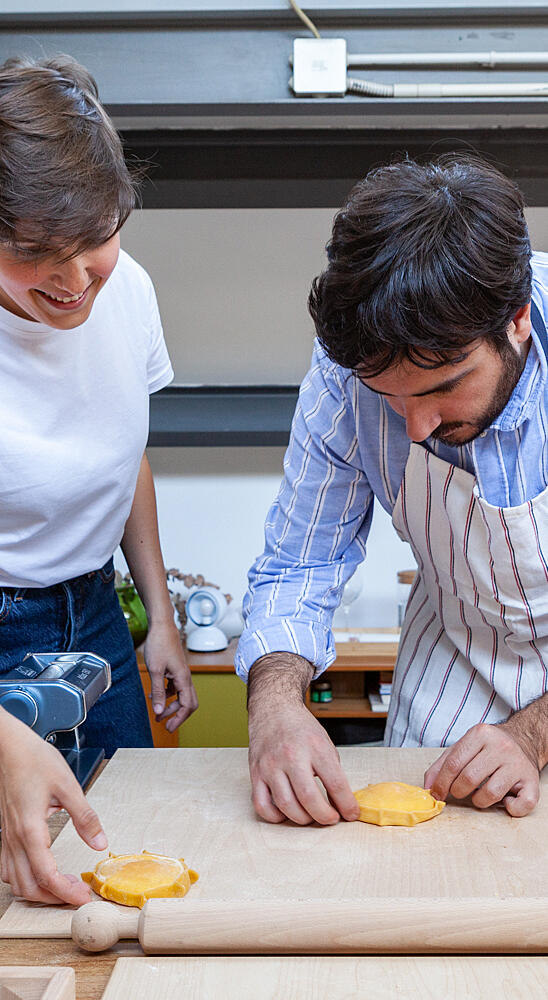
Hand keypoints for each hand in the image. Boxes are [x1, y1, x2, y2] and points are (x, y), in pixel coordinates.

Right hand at [0, 709, 106, 903]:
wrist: (9, 747)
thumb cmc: (35, 760)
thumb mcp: (68, 785)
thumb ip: (85, 817)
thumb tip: (100, 843)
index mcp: (31, 829)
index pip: (47, 875)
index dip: (66, 893)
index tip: (85, 897)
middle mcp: (15, 838)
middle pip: (29, 887)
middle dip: (54, 898)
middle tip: (78, 895)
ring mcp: (7, 837)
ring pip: (16, 881)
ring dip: (38, 892)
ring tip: (64, 887)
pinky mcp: (5, 832)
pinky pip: (9, 868)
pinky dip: (25, 879)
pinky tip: (41, 873)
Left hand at [143, 622, 197, 730]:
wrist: (161, 626)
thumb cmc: (159, 644)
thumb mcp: (155, 670)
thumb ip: (157, 692)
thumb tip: (158, 711)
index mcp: (183, 678)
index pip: (187, 705)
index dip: (179, 719)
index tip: (169, 728)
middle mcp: (185, 677)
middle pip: (188, 703)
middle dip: (178, 715)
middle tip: (167, 726)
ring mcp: (180, 674)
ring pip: (181, 696)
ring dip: (170, 706)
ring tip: (157, 714)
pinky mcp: (175, 670)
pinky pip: (174, 688)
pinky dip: (166, 695)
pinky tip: (154, 696)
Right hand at [248, 698, 359, 824]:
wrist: (274, 710)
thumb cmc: (301, 729)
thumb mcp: (325, 744)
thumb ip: (333, 773)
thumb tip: (341, 804)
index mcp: (315, 747)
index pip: (336, 784)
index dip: (347, 805)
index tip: (351, 813)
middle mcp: (292, 756)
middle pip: (309, 798)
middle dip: (325, 816)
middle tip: (331, 818)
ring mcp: (271, 765)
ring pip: (286, 806)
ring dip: (303, 819)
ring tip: (310, 815)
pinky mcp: (256, 773)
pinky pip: (262, 805)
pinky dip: (275, 817)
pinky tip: (286, 812)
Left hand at [424, 721, 539, 816]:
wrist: (523, 740)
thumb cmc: (487, 748)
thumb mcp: (463, 747)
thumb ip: (442, 764)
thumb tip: (428, 787)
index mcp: (481, 734)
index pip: (453, 763)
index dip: (441, 783)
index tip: (436, 794)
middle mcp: (501, 746)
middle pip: (469, 778)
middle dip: (458, 792)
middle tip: (459, 792)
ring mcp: (518, 764)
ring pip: (491, 793)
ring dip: (480, 801)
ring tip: (480, 794)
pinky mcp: (532, 781)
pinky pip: (521, 805)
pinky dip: (511, 808)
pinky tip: (506, 800)